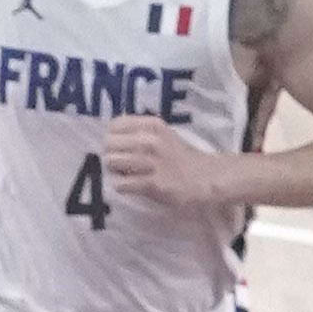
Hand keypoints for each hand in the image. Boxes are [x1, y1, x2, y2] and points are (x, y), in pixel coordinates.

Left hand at [103, 115, 228, 208]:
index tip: (122, 147)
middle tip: (122, 163)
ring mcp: (152, 162)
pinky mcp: (152, 184)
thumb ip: (138, 131)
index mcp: (152, 125)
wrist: (204, 178)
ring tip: (128, 174)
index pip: (114, 125)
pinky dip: (122, 186)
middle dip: (112, 154)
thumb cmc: (177, 156)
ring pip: (112, 162)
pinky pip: (121, 183)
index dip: (113, 137)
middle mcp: (151, 140)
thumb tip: (109, 138)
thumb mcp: (161, 134)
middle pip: (109, 144)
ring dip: (115, 171)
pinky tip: (133, 186)